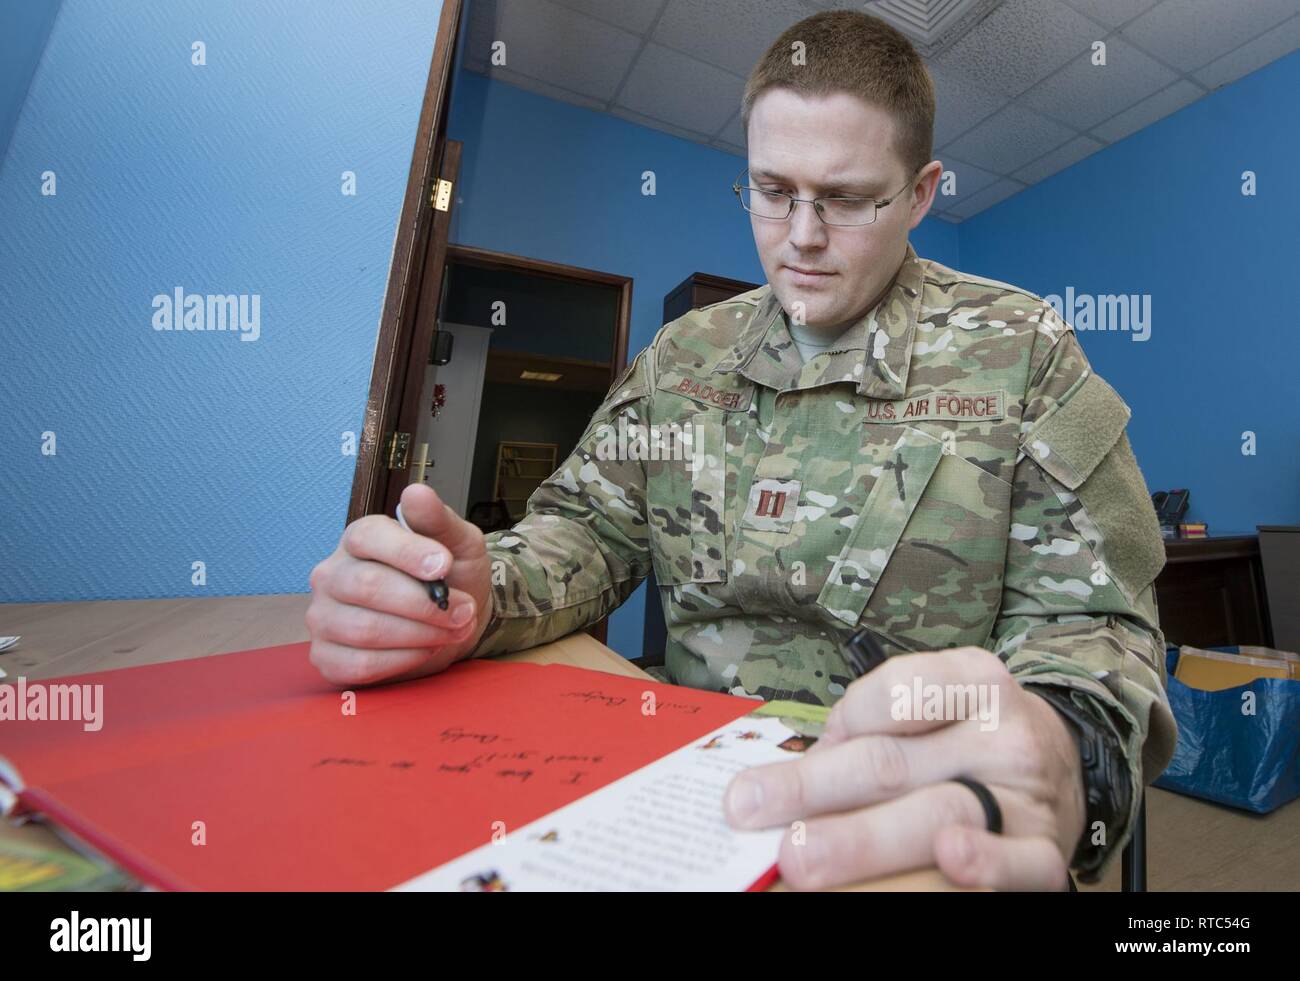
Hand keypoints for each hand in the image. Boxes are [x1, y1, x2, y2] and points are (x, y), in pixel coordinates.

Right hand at [306, 484, 493, 686]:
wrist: (455, 620)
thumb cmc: (450, 577)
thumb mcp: (459, 543)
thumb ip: (438, 520)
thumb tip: (416, 493)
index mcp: (359, 538)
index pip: (369, 537)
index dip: (408, 552)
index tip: (444, 565)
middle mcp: (332, 574)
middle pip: (368, 586)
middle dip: (425, 604)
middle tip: (463, 610)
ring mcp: (324, 617)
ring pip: (366, 630)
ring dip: (421, 634)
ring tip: (452, 629)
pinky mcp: (327, 656)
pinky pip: (359, 665)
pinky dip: (402, 661)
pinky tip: (424, 650)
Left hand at [723, 647, 1085, 890]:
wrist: (1065, 765)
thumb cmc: (968, 737)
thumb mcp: (931, 711)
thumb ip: (868, 733)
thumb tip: (784, 781)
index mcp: (967, 680)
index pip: (894, 694)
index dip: (842, 723)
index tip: (802, 751)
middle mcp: (1000, 729)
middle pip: (890, 762)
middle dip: (812, 789)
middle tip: (749, 809)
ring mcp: (1024, 791)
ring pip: (936, 812)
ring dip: (862, 839)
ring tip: (802, 857)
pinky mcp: (1046, 848)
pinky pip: (1022, 862)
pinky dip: (988, 865)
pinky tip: (952, 860)